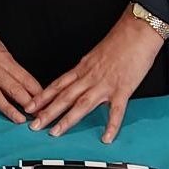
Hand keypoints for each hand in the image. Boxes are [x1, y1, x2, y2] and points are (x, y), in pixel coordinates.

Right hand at [0, 8, 41, 122]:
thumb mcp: (2, 49)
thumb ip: (11, 67)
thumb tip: (23, 83)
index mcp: (6, 61)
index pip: (26, 79)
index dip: (37, 93)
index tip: (45, 103)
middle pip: (14, 89)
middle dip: (28, 103)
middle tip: (38, 116)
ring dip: (9, 109)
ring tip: (19, 119)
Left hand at [25, 10, 164, 140]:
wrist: (138, 30)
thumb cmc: (120, 40)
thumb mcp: (97, 55)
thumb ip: (88, 70)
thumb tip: (81, 81)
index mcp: (83, 67)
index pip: (59, 84)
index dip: (43, 96)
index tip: (30, 106)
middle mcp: (90, 76)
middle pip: (65, 96)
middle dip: (48, 111)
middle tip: (34, 124)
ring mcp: (106, 83)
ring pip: (82, 104)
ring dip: (67, 119)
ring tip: (55, 132)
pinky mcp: (123, 88)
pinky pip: (116, 110)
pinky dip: (111, 125)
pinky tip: (106, 138)